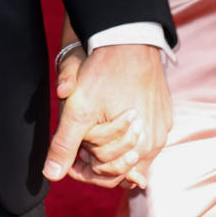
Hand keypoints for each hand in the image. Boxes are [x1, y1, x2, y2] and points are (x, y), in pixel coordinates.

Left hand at [43, 45, 171, 188]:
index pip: (108, 177)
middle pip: (122, 166)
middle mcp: (156, 142)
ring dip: (112, 146)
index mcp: (140, 148)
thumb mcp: (78, 112)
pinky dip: (127, 133)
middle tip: (79, 141)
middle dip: (98, 159)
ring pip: (133, 150)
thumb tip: (51, 175)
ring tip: (93, 129)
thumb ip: (65, 146)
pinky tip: (112, 118)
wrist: (130, 39)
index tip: (70, 154)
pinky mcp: (164, 112)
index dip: (83, 169)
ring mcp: (162, 127)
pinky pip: (144, 133)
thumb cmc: (104, 74)